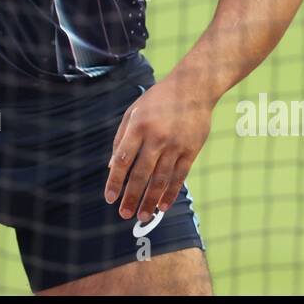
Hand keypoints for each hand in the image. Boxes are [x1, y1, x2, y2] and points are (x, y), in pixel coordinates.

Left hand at [104, 70, 213, 222]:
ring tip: (142, 216)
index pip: (123, 159)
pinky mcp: (191, 150)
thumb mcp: (133, 111)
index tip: (110, 198)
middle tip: (124, 215)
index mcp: (138, 126)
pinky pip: (179, 176)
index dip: (115, 181)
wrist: (193, 87)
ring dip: (150, 200)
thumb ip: (121, 138)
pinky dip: (171, 193)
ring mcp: (175, 145)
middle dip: (131, 197)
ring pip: (161, 179)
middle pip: (141, 174)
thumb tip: (112, 167)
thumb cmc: (158, 100)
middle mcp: (156, 137)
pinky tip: (163, 206)